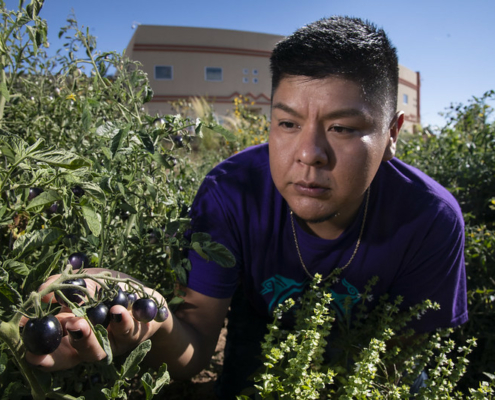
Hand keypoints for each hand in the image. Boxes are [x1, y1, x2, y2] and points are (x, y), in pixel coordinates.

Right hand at [22, 268, 168, 371]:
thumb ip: (63, 285)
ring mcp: (111, 343)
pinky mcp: (132, 336)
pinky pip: (127, 332)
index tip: (31, 353)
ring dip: (87, 338)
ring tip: (81, 323)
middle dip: (62, 345)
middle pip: (73, 355)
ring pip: (98, 350)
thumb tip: (44, 291)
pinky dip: (121, 322)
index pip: (52, 351)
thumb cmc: (109, 289)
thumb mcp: (85, 281)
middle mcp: (90, 344)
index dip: (40, 355)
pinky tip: (116, 312)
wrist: (144, 294)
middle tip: (62, 329)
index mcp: (70, 335)